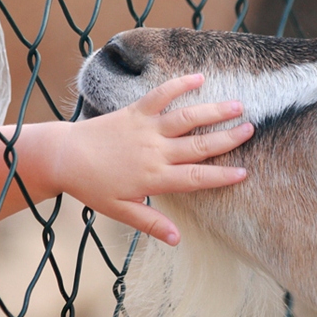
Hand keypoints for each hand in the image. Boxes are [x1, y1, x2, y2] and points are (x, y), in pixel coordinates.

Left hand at [56, 74, 252, 244]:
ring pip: (187, 118)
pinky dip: (179, 84)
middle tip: (251, 130)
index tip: (245, 172)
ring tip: (238, 105)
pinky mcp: (135, 111)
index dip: (222, 176)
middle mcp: (155, 152)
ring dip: (213, 111)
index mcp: (155, 178)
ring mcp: (146, 129)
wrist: (65, 157)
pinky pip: (161, 95)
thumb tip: (177, 239)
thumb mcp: (121, 210)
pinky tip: (199, 77)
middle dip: (228, 139)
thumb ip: (151, 222)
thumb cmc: (92, 186)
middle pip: (199, 146)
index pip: (196, 178)